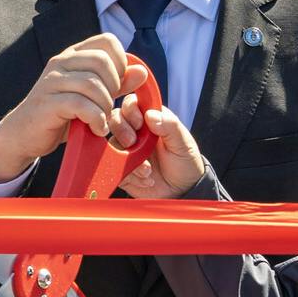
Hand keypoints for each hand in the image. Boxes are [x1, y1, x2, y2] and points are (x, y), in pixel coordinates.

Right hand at [0, 34, 146, 186]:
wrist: (23, 134)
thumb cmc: (60, 115)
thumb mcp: (92, 98)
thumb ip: (117, 85)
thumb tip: (141, 71)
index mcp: (73, 55)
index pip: (107, 41)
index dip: (121, 62)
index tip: (117, 85)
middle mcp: (61, 62)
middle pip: (103, 61)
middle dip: (114, 87)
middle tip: (109, 107)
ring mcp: (52, 81)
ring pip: (93, 84)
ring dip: (105, 107)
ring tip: (102, 121)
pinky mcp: (48, 102)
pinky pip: (81, 104)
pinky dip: (95, 119)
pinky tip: (96, 129)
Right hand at [107, 68, 207, 198]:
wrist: (181, 192)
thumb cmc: (185, 163)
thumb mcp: (183, 143)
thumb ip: (170, 126)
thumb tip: (150, 114)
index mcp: (151, 120)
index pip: (132, 104)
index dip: (131, 110)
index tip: (140, 123)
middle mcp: (135, 132)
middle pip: (115, 119)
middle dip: (123, 131)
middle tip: (134, 143)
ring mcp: (126, 150)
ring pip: (111, 143)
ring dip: (127, 156)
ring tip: (147, 169)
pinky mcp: (120, 167)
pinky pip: (113, 166)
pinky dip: (130, 174)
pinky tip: (146, 178)